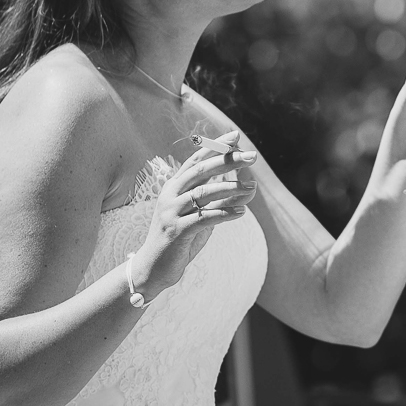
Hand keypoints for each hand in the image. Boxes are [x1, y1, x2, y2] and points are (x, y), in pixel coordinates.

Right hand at [130, 132, 260, 296]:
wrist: (154, 268)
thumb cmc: (180, 239)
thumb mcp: (201, 215)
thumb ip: (220, 200)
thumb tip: (251, 186)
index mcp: (174, 187)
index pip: (195, 160)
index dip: (215, 146)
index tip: (236, 136)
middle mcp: (170, 195)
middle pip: (200, 171)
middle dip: (227, 160)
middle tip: (252, 155)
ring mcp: (171, 212)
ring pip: (204, 193)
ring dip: (231, 188)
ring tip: (252, 187)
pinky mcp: (176, 231)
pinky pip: (204, 217)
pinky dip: (225, 212)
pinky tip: (241, 211)